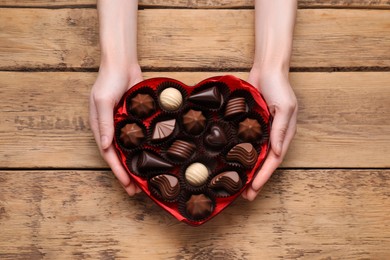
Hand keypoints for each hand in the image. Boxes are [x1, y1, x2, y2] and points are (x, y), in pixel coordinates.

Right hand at [89, 64, 142, 195]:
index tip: (127, 185)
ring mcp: (124, 125)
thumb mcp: (103, 101)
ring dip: (135, 165)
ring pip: (130, 150)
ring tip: (145, 180)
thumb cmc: (109, 81)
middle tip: (136, 191)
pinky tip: (152, 158)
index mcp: (100, 128)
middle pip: (119, 156)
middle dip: (127, 174)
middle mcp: (112, 130)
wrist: (122, 64)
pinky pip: (140, 138)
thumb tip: (105, 146)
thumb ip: (104, 123)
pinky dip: (143, 149)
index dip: (118, 171)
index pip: (109, 155)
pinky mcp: (135, 120)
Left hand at [242, 67, 297, 200]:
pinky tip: (233, 164)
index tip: (254, 188)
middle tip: (246, 196)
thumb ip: (280, 129)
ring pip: (255, 156)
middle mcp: (273, 136)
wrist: (267, 69)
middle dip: (256, 180)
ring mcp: (262, 131)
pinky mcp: (252, 125)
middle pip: (264, 163)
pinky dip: (242, 156)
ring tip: (239, 186)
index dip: (264, 175)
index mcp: (284, 134)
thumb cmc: (278, 86)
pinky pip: (247, 144)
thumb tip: (276, 151)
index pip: (274, 160)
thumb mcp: (285, 107)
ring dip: (249, 172)